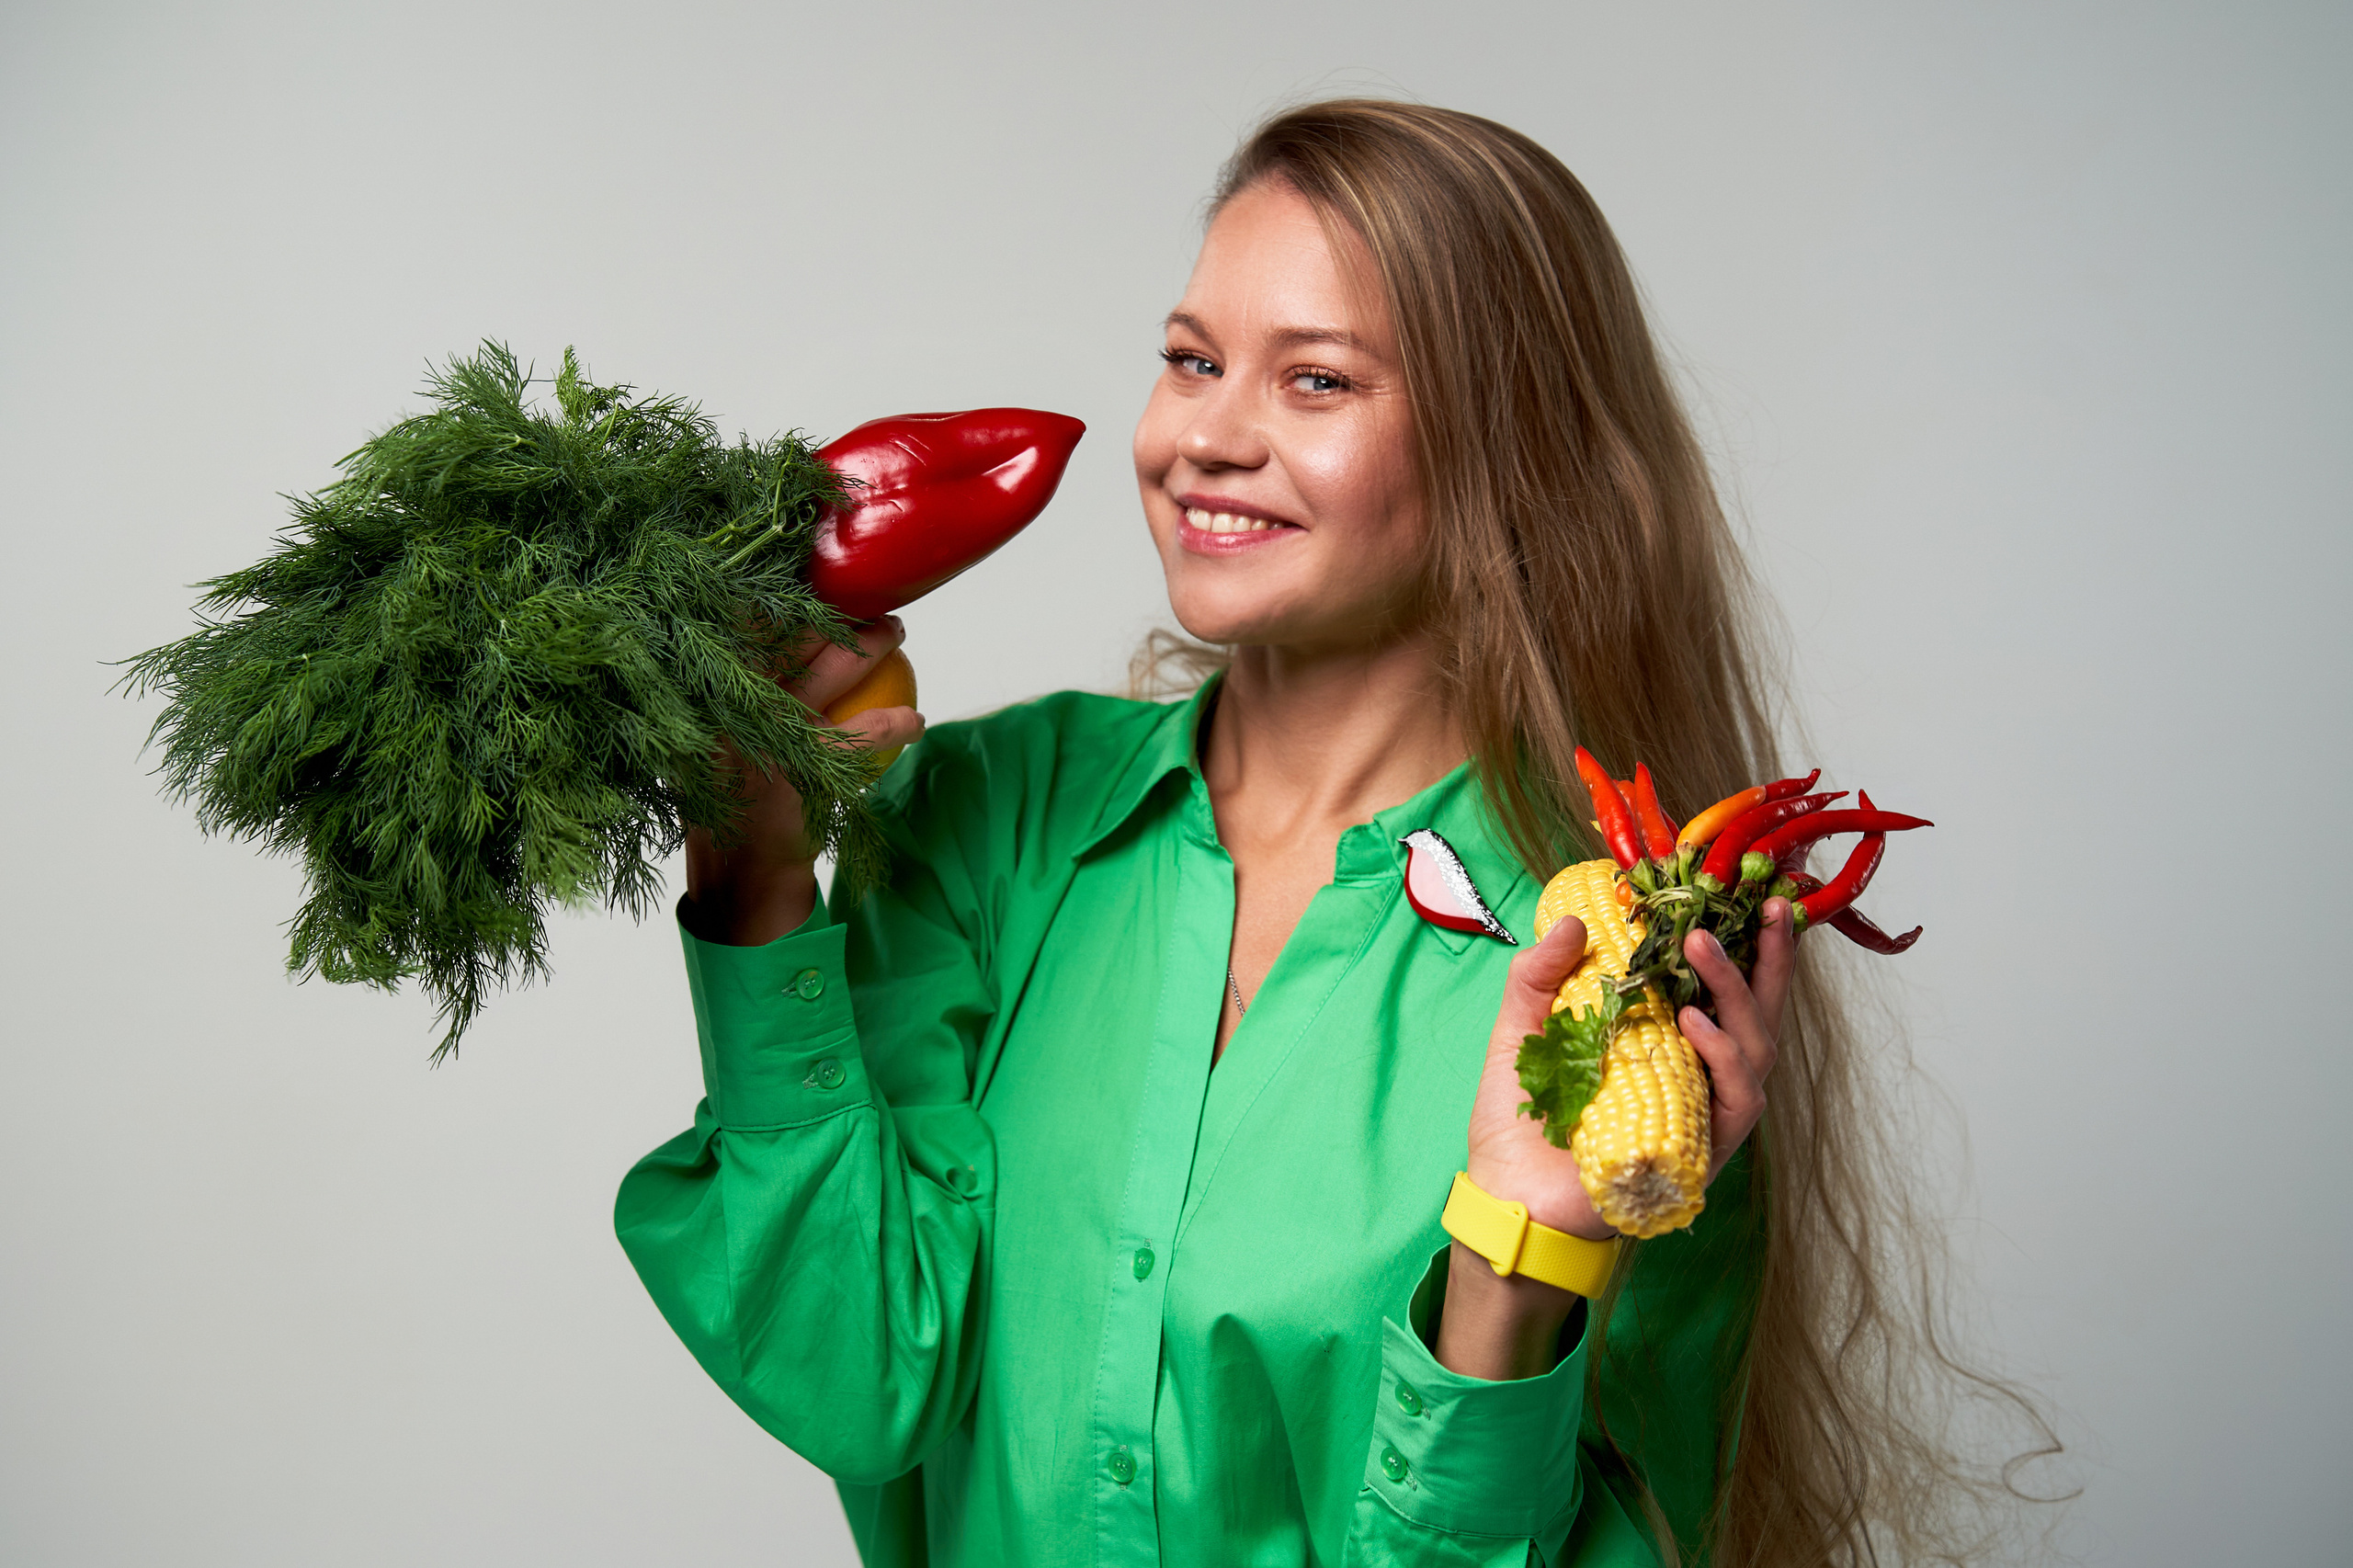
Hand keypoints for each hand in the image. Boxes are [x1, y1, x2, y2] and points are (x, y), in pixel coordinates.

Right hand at [679, 616, 923, 944]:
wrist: (737, 871)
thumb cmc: (729, 794)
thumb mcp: (713, 737)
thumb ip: (730, 691)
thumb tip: (760, 632)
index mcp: (701, 687)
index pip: (737, 617)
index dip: (772, 586)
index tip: (804, 565)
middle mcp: (727, 699)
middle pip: (790, 626)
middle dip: (833, 601)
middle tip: (864, 594)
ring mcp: (766, 727)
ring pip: (834, 666)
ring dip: (874, 642)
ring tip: (895, 632)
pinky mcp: (804, 762)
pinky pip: (867, 731)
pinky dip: (897, 724)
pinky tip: (916, 722)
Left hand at [1438, 897, 1794, 1378]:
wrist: (1506, 1199)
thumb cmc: (1518, 1125)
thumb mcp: (1520, 1035)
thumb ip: (1538, 977)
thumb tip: (1570, 920)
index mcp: (1662, 1044)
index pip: (1718, 989)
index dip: (1744, 945)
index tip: (1751, 896)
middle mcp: (1694, 1076)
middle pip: (1758, 1014)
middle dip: (1772, 960)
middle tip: (1770, 909)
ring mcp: (1703, 1114)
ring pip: (1756, 1049)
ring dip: (1736, 993)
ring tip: (1702, 948)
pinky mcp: (1701, 1151)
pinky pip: (1736, 1101)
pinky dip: (1721, 1058)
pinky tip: (1694, 1024)